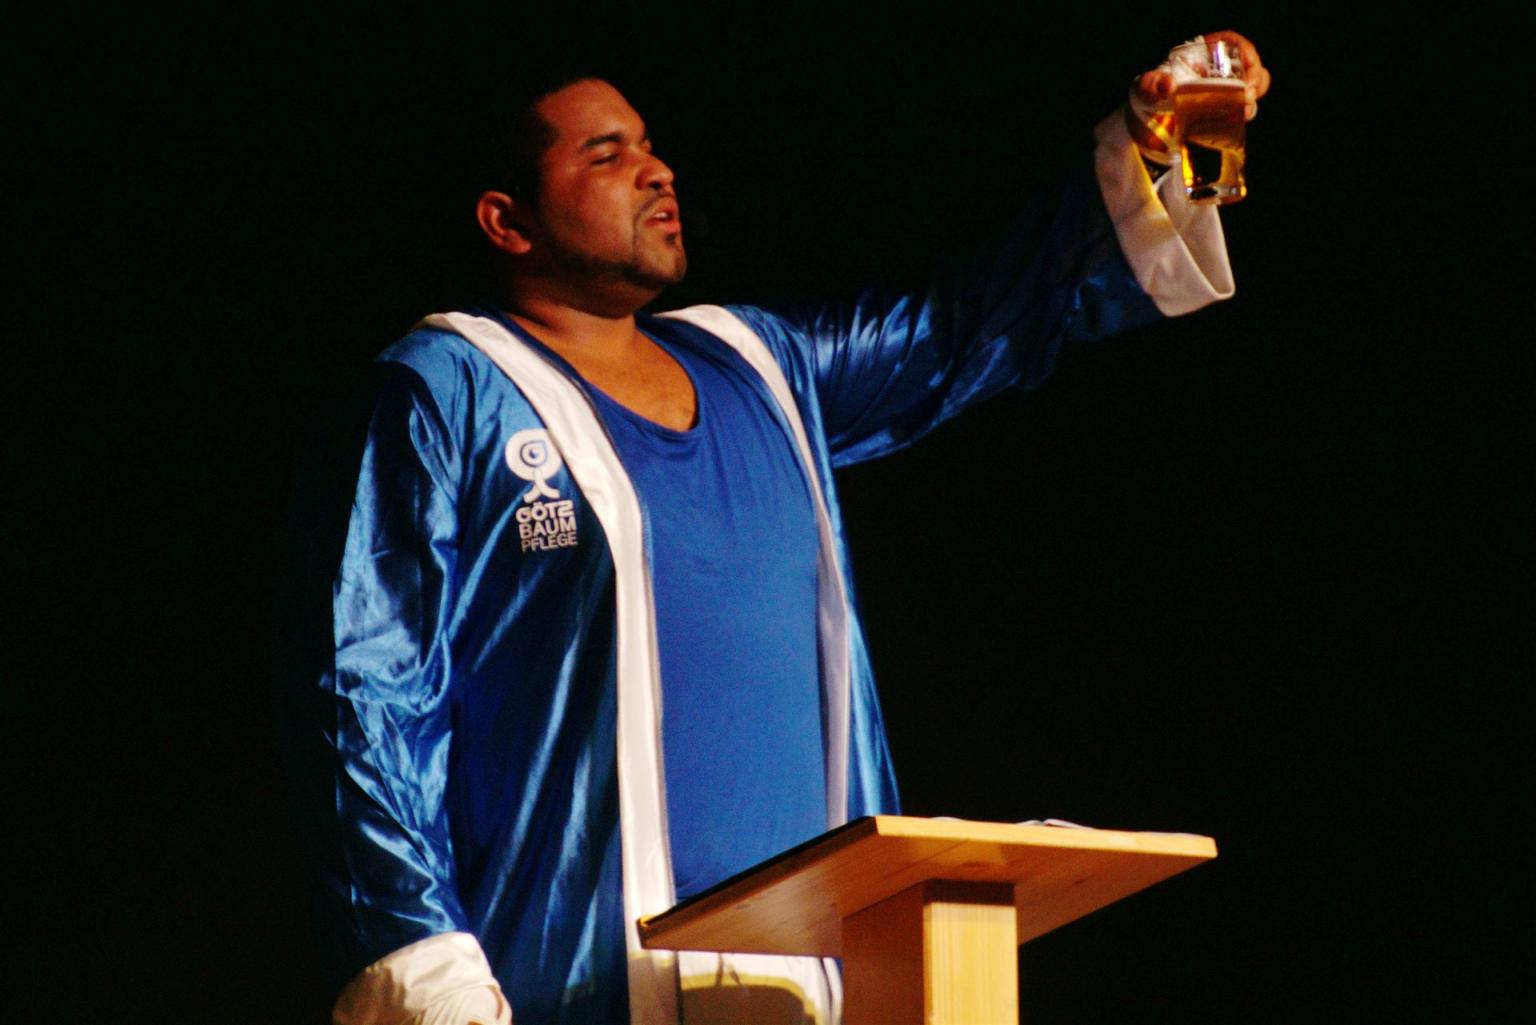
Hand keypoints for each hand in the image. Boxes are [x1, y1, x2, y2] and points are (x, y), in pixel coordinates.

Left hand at [1134, 30, 1271, 120]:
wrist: (1148, 126)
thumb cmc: (1150, 97)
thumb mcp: (1146, 88)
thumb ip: (1151, 84)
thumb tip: (1168, 84)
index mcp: (1203, 55)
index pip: (1232, 44)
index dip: (1245, 51)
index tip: (1246, 66)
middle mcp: (1218, 71)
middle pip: (1249, 67)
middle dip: (1255, 79)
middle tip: (1247, 96)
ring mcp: (1224, 91)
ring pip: (1252, 88)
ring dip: (1253, 98)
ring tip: (1244, 111)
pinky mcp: (1225, 112)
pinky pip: (1244, 110)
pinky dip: (1245, 114)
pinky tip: (1240, 120)